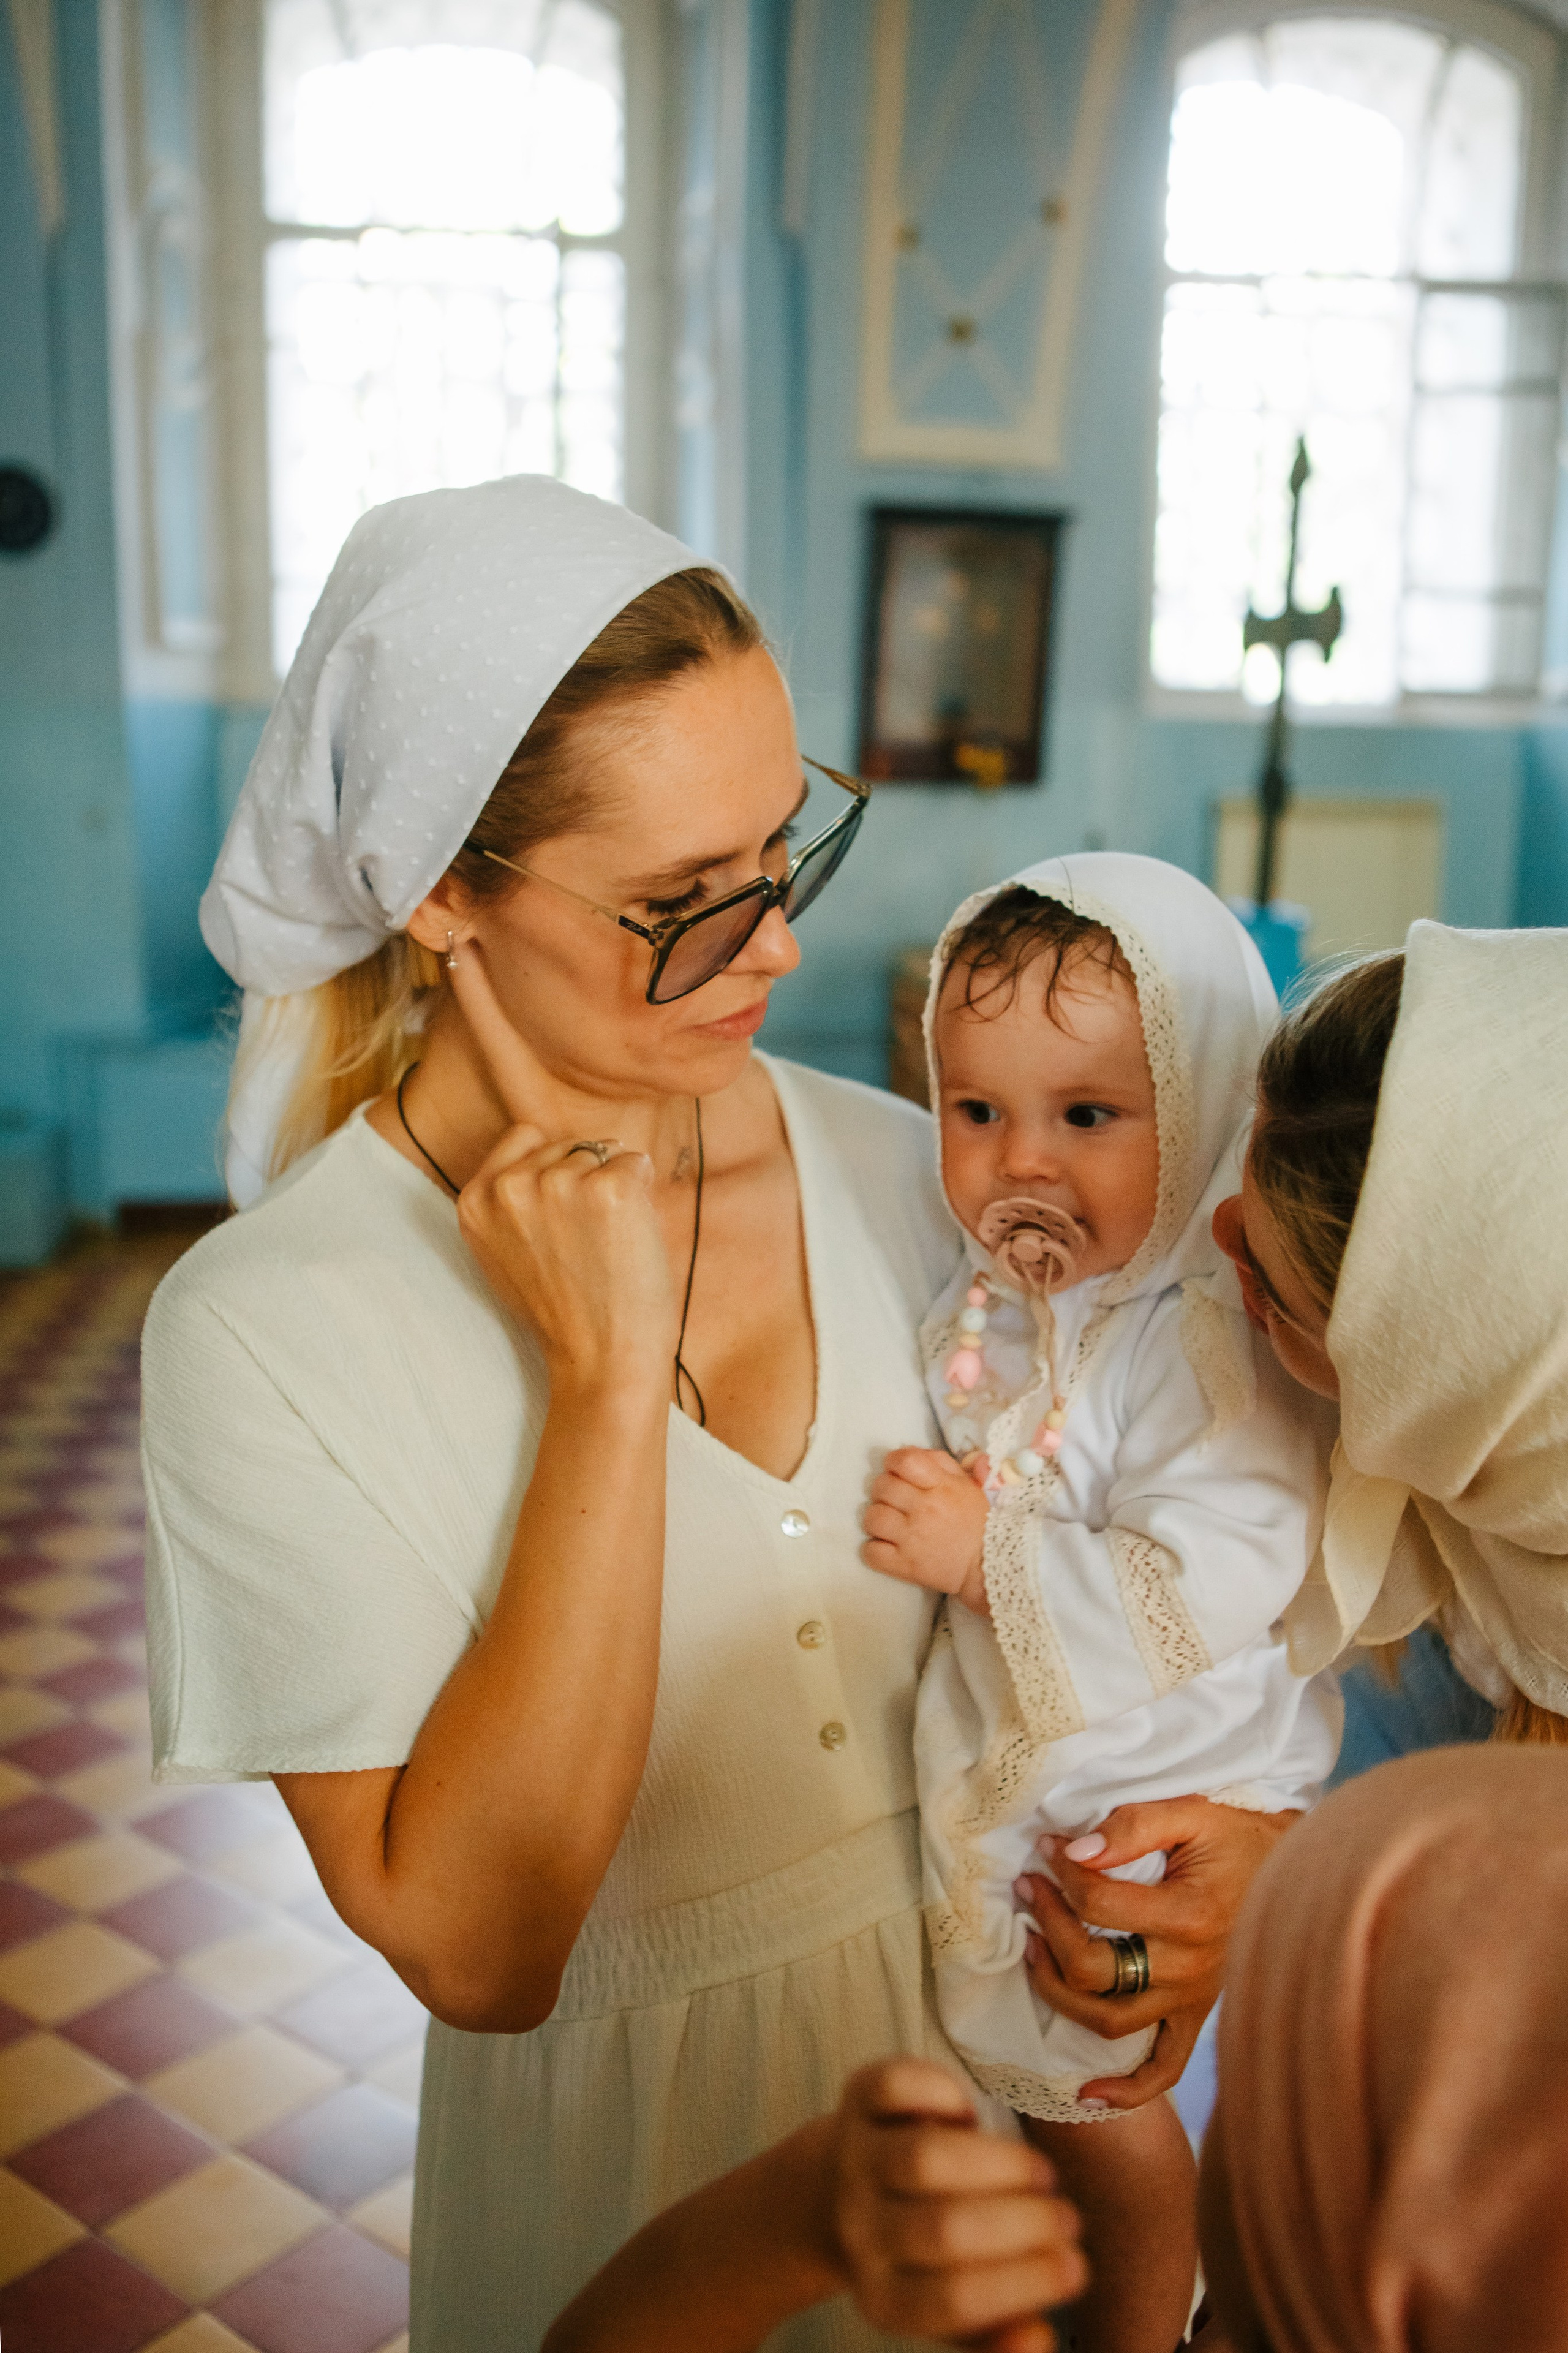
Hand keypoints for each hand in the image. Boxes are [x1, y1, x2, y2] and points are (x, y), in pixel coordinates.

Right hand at [447, 943, 678, 1393]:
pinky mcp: (605, 1186)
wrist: (602, 1366)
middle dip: (588, 1176)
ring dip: (616, 1194)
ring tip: (602, 1254)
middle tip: (586, 1249)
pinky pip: (634, 1167)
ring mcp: (553, 1182)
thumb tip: (547, 1130)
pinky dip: (641, 1202)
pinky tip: (623, 1246)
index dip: (484, 1009)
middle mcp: (505, 1180)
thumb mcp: (526, 1243)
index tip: (461, 944)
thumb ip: (524, 1185)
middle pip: (567, 1133)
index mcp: (478, 1192)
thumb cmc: (574, 1306)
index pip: (497, 1089)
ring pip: (603, 1149)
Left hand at [831, 2060, 1085, 2349]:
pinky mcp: (855, 2101)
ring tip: (1042, 2174)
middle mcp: (860, 2231)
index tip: (1076, 2266)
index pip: (952, 2300)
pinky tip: (972, 2114)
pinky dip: (941, 2091)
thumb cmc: (920, 2255)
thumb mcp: (951, 2308)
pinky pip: (894, 2087)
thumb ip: (998, 2335)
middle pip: (944, 2229)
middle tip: (1068, 2219)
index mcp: (883, 2296)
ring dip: (999, 2164)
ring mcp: (856, 2160)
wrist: (836, 2191)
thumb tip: (1041, 2338)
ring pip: (924, 2159)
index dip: (1022, 2284)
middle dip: (1023, 2223)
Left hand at [863, 1448, 989, 1614]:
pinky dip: (874, 1549)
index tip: (897, 1471)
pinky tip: (887, 1546)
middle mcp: (926, 1510)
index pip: (904, 1461)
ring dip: (878, 1519)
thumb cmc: (974, 1521)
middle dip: (885, 1490)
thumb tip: (906, 1450)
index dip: (893, 1462)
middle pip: (882, 1487)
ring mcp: (913, 1539)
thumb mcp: (966, 1483)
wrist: (986, 1566)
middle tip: (896, 1501)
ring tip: (891, 1524)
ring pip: (872, 1517)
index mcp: (943, 1486)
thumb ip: (938, 1461)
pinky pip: (871, 1552)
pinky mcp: (905, 1565)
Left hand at [1015, 1799, 1299, 2108]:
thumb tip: (1075, 1851)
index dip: (1061, 1873)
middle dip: (1048, 1925)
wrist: (1294, 1871)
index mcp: (1190, 1914)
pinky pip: (1163, 2069)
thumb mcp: (1190, 1813)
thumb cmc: (1236, 1838)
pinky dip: (1126, 2091)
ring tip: (1031, 1948)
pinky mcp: (1197, 2016)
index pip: (1097, 1905)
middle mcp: (1191, 1968)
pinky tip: (1086, 2094)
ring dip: (1057, 1990)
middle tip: (1029, 1887)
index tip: (1047, 1847)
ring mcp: (1194, 2000)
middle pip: (1093, 1970)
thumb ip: (1132, 1827)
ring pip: (1109, 2022)